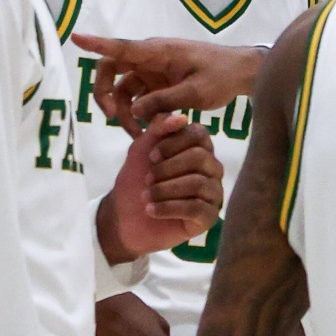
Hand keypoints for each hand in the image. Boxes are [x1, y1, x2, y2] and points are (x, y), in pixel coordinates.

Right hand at [71, 34, 265, 134]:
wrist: (241, 74)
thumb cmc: (220, 75)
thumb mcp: (194, 92)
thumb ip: (163, 101)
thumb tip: (132, 111)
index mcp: (157, 52)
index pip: (121, 47)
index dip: (96, 43)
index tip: (75, 37)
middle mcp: (150, 58)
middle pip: (112, 70)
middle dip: (105, 94)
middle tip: (111, 118)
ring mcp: (154, 71)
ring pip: (124, 89)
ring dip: (124, 111)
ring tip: (138, 135)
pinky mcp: (160, 83)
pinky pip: (140, 98)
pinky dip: (140, 114)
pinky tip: (150, 130)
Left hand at [97, 112, 223, 262]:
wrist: (124, 217)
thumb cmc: (136, 180)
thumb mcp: (141, 149)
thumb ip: (158, 128)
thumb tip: (182, 118)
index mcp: (198, 147)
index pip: (199, 134)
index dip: (173, 143)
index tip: (151, 156)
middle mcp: (210, 168)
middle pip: (200, 158)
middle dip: (168, 168)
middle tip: (148, 179)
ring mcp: (212, 193)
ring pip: (198, 183)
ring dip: (165, 190)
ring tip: (146, 197)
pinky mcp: (209, 217)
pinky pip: (196, 208)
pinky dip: (169, 208)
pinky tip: (151, 210)